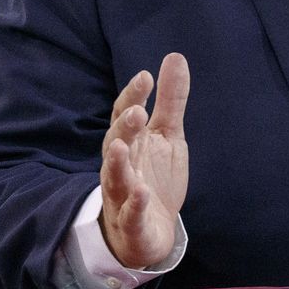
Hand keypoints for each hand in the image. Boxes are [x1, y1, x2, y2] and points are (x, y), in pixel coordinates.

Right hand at [98, 52, 189, 268]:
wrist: (151, 232)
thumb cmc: (154, 178)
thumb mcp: (168, 136)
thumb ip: (170, 101)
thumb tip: (175, 56)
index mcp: (130, 143)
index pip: (125, 116)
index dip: (133, 96)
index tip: (146, 77)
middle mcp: (120, 167)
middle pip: (115, 144)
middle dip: (123, 128)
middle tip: (136, 111)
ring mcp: (121, 196)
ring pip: (113, 179)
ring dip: (117, 164)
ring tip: (122, 148)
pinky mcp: (131, 224)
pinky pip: (129, 215)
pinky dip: (134, 205)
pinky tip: (142, 194)